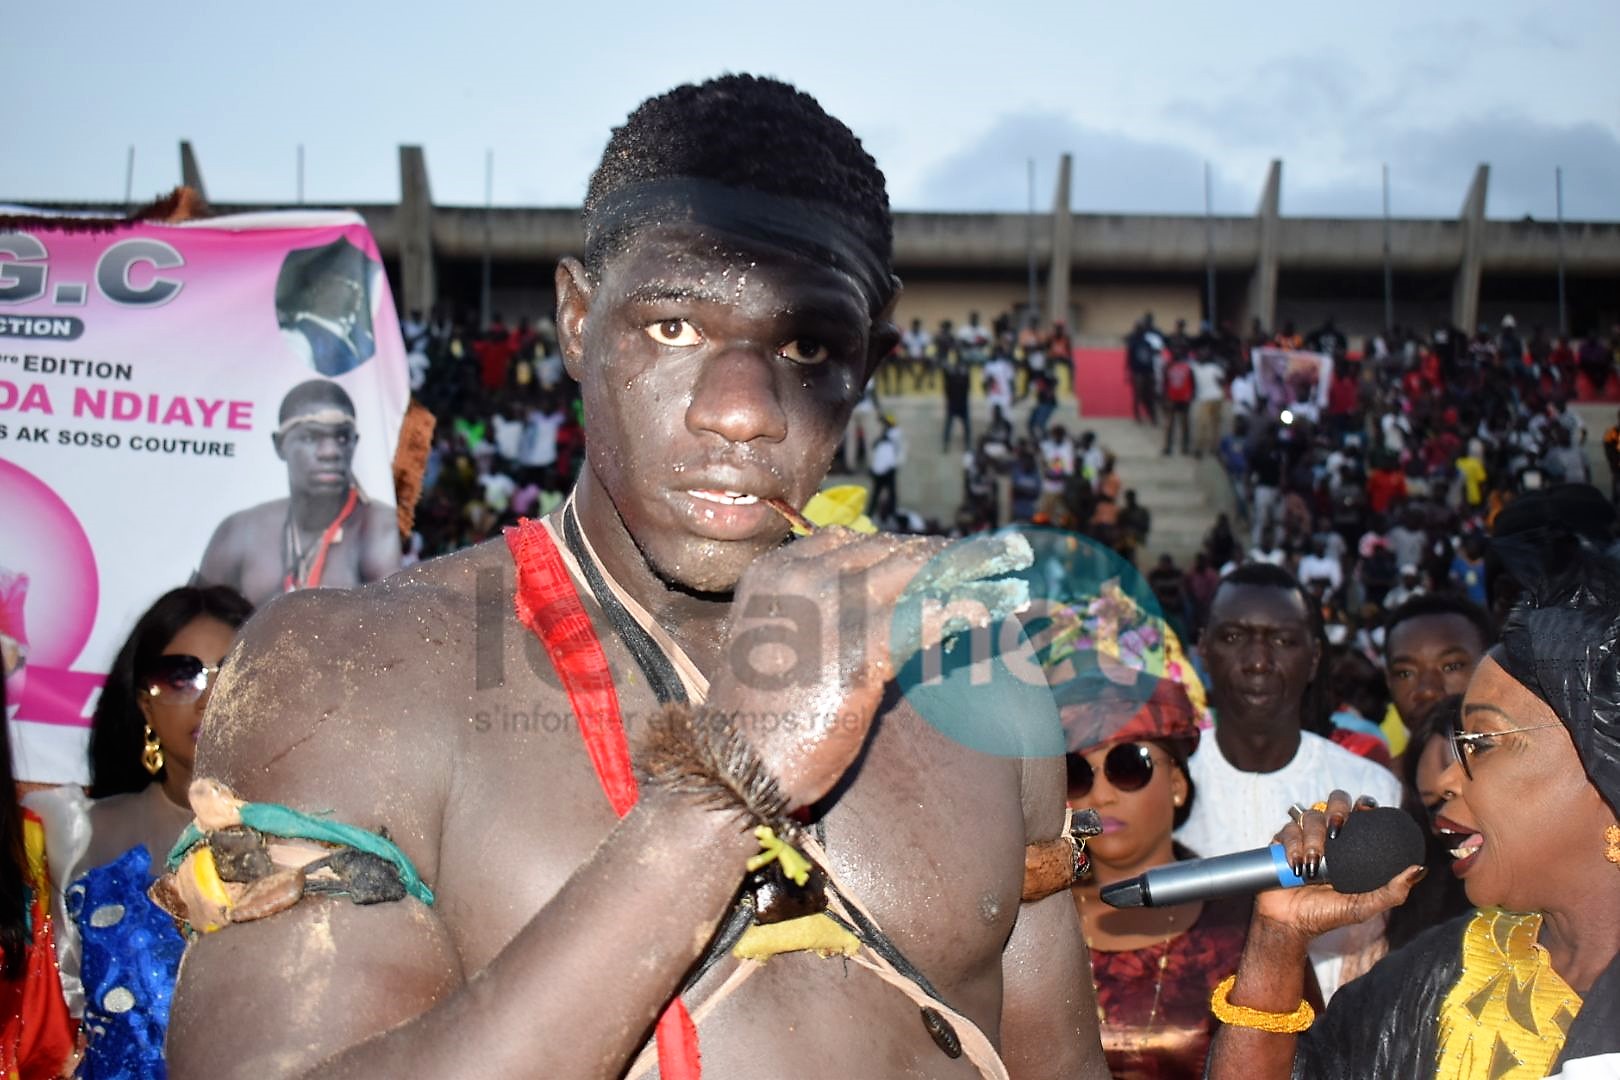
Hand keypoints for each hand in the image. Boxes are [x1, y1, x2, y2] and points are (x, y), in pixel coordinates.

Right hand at [708, 527, 1029, 809]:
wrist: (736, 767)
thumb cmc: (761, 720)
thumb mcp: (779, 646)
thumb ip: (818, 616)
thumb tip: (881, 607)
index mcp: (777, 572)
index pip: (854, 543)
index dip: (905, 547)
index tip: (944, 555)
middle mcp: (802, 577)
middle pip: (890, 552)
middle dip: (947, 554)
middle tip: (997, 554)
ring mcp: (829, 609)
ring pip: (916, 575)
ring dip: (970, 572)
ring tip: (1009, 572)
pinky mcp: (858, 649)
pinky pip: (926, 617)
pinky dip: (965, 610)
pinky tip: (994, 611)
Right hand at [1253, 789, 1424, 942]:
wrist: (1293, 923)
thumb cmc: (1330, 914)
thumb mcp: (1365, 905)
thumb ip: (1392, 891)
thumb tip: (1419, 869)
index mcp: (1352, 843)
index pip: (1361, 810)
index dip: (1365, 803)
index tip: (1366, 810)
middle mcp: (1329, 834)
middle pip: (1335, 800)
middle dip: (1336, 809)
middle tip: (1336, 830)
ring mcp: (1304, 836)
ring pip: (1310, 817)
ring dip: (1312, 840)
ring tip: (1312, 867)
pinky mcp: (1282, 841)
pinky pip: (1288, 831)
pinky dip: (1292, 847)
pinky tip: (1296, 866)